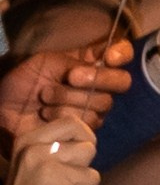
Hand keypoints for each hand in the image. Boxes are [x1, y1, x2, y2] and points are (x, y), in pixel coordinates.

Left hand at [0, 42, 128, 144]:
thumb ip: (79, 62)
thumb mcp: (50, 62)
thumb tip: (104, 65)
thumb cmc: (24, 81)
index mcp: (91, 63)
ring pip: (101, 104)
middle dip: (94, 79)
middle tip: (70, 78)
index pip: (123, 52)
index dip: (122, 53)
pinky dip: (63, 117)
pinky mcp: (85, 132)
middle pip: (121, 82)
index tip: (109, 58)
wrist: (4, 109)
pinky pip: (88, 123)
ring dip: (68, 99)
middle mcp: (98, 86)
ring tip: (44, 99)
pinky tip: (47, 117)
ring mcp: (94, 109)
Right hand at [0, 114, 99, 184]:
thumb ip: (55, 150)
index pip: (72, 122)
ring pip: (93, 177)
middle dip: (82, 170)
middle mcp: (38, 151)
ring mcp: (51, 172)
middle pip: (89, 149)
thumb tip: (89, 140)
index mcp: (28, 141)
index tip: (83, 151)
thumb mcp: (31, 166)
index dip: (85, 136)